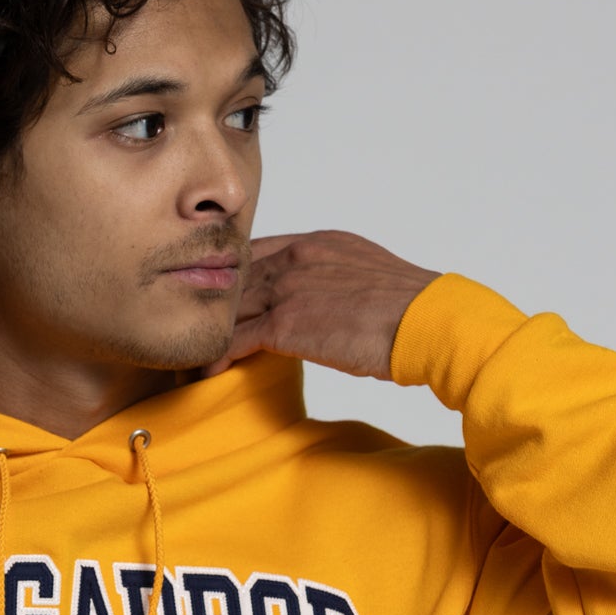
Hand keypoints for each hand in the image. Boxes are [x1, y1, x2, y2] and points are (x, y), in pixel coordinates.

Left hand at [207, 231, 440, 380]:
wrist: (427, 321)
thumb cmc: (412, 310)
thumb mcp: (370, 279)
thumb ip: (340, 281)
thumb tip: (333, 304)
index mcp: (319, 242)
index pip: (259, 251)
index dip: (236, 276)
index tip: (222, 299)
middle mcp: (297, 256)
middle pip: (236, 277)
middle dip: (212, 303)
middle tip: (191, 325)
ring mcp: (289, 287)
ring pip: (229, 307)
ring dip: (207, 330)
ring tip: (188, 351)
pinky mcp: (286, 322)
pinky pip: (234, 339)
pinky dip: (215, 356)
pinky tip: (204, 372)